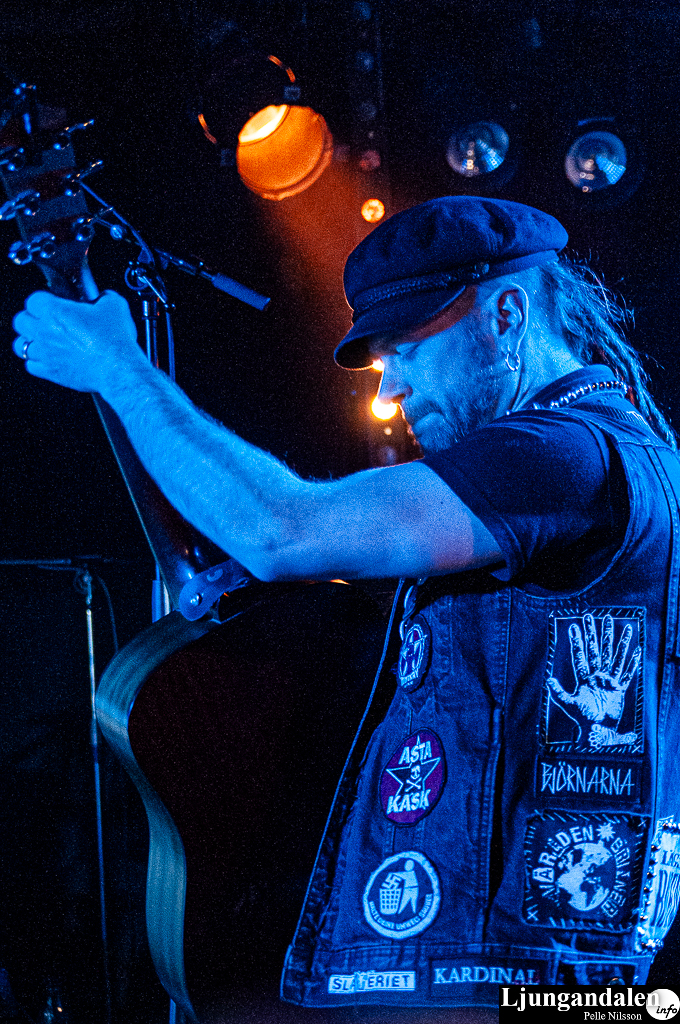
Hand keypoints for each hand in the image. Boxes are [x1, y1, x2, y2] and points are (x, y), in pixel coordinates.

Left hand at [12, 289, 141, 393]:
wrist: (118, 368)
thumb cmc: (114, 340)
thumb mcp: (114, 305)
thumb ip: (103, 297)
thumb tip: (103, 298)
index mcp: (55, 311)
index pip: (33, 299)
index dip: (43, 300)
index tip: (51, 302)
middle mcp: (44, 331)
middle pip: (20, 321)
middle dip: (30, 319)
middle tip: (43, 320)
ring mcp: (45, 353)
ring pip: (20, 345)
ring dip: (29, 341)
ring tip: (41, 341)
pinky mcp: (50, 372)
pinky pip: (31, 366)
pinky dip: (36, 362)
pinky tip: (47, 359)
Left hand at [547, 612, 639, 747]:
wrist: (597, 730)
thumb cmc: (582, 718)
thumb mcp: (569, 704)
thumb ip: (558, 692)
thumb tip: (548, 679)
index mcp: (585, 678)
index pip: (580, 655)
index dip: (577, 641)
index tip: (574, 626)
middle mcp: (597, 676)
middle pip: (598, 650)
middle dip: (596, 633)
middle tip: (594, 615)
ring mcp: (609, 681)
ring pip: (616, 658)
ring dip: (620, 642)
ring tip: (626, 627)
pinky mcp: (620, 690)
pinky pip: (628, 675)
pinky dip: (633, 664)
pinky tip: (637, 652)